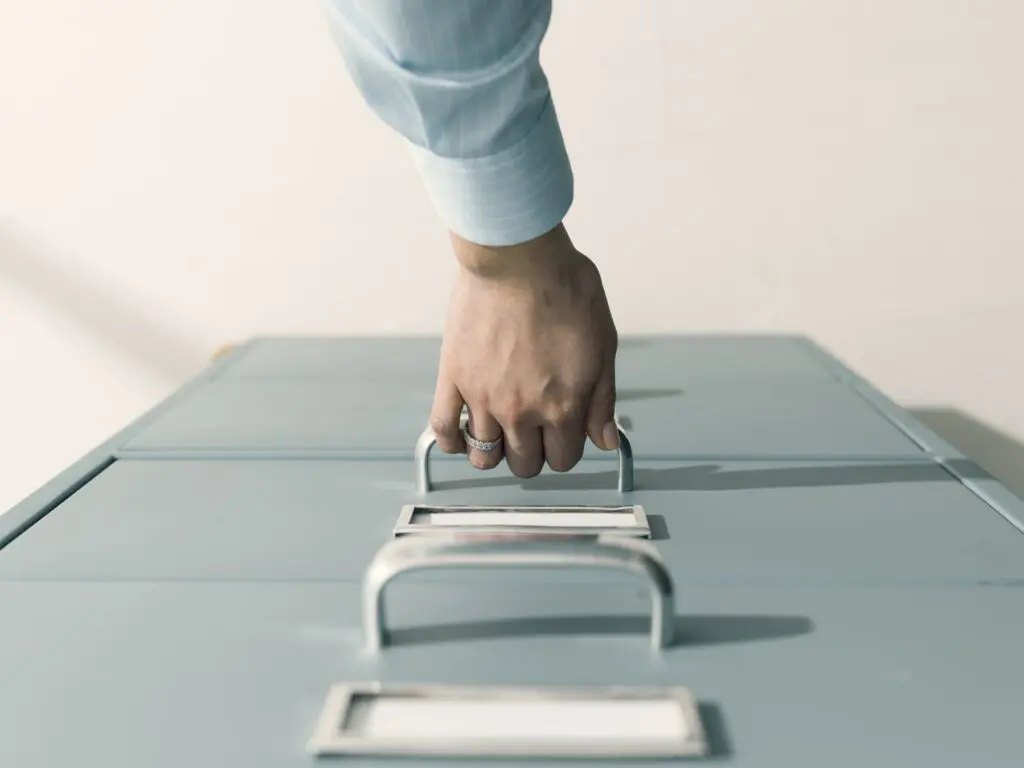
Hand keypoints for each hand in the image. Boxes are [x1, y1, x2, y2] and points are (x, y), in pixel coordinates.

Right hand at [430, 224, 618, 477]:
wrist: (519, 256)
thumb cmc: (565, 289)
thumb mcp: (603, 345)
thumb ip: (602, 399)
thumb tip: (604, 440)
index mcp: (563, 406)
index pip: (563, 458)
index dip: (566, 447)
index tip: (562, 432)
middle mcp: (522, 411)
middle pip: (525, 464)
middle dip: (533, 453)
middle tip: (534, 430)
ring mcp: (483, 398)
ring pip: (485, 456)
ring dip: (495, 452)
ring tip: (500, 432)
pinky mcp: (453, 378)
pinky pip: (444, 429)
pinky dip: (453, 443)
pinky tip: (464, 437)